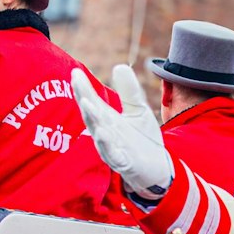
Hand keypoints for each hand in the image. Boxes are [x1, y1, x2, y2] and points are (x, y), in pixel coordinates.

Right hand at [73, 65, 173, 197]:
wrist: (158, 168)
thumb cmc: (143, 138)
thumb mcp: (138, 110)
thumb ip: (129, 91)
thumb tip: (119, 65)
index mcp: (108, 119)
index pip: (92, 101)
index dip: (83, 88)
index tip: (76, 72)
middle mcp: (105, 133)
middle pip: (91, 114)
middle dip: (83, 98)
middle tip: (76, 82)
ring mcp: (112, 148)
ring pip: (98, 133)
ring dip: (92, 119)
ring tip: (87, 103)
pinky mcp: (123, 163)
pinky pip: (112, 154)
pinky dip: (106, 144)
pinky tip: (103, 133)